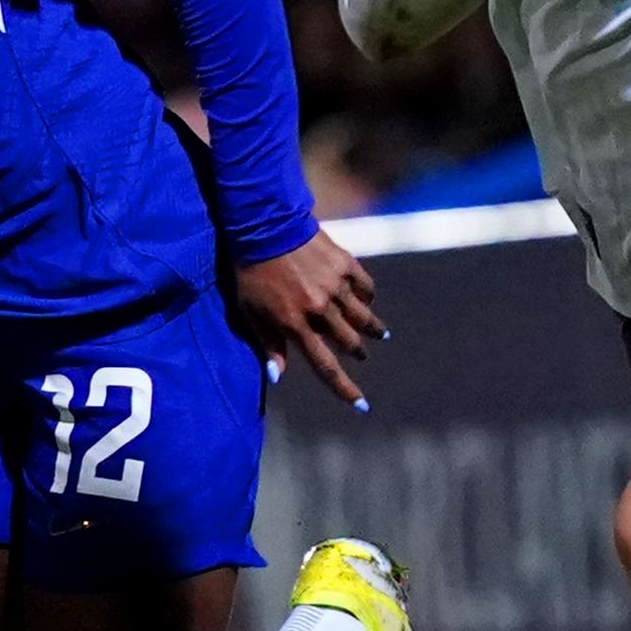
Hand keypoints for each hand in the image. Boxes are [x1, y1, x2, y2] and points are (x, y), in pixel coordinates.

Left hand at [228, 231, 386, 410]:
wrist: (263, 225)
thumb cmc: (251, 272)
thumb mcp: (251, 312)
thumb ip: (268, 344)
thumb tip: (277, 377)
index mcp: (296, 325)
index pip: (324, 366)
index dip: (343, 388)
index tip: (361, 404)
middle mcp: (320, 309)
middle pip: (350, 343)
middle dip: (357, 353)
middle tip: (361, 355)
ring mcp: (335, 286)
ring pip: (364, 317)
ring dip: (372, 329)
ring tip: (379, 334)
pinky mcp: (344, 264)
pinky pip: (366, 287)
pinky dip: (368, 296)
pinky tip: (368, 299)